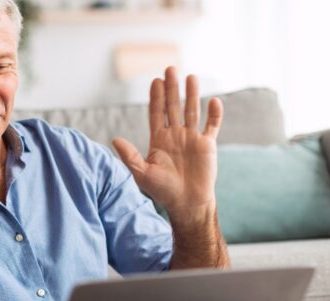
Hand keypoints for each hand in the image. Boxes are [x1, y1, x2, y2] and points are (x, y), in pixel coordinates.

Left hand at [112, 66, 223, 217]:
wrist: (186, 203)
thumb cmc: (162, 190)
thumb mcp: (141, 173)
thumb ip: (129, 155)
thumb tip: (115, 139)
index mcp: (159, 140)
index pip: (156, 113)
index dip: (156, 97)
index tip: (155, 80)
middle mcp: (175, 135)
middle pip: (173, 107)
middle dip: (171, 88)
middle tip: (170, 68)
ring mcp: (191, 139)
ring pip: (191, 111)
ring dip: (192, 94)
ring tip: (191, 76)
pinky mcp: (207, 145)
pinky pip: (212, 126)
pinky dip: (214, 114)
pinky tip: (214, 100)